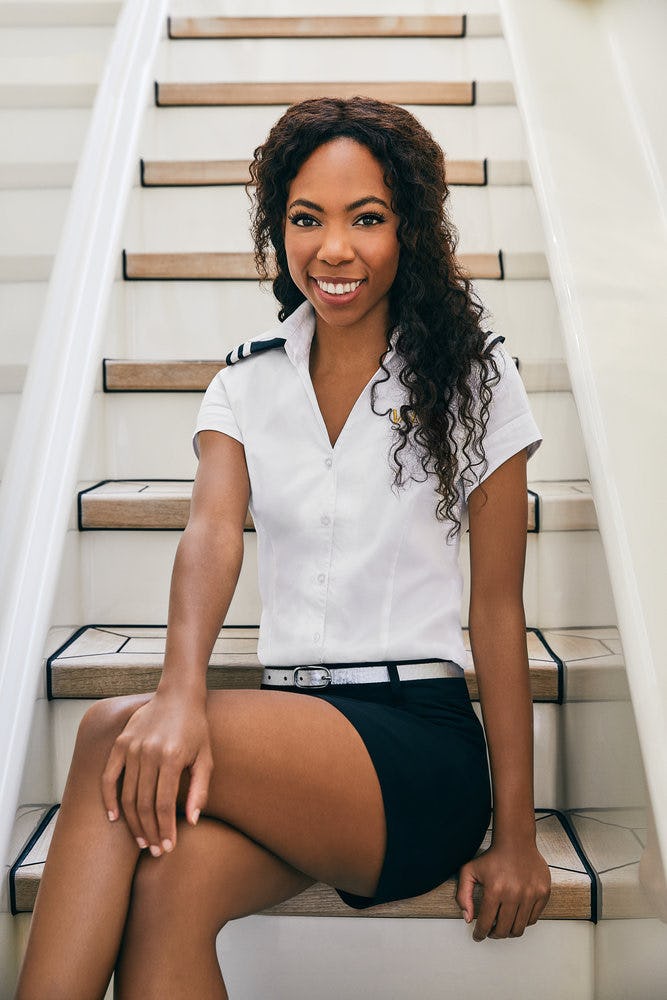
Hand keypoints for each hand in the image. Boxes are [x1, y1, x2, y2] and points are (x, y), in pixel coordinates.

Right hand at [101, 690, 212, 855]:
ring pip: (128, 795)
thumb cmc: (196, 729)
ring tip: (142, 840)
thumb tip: (192, 821)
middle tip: (155, 850)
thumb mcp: (206, 758)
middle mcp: (149, 753)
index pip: (165, 805)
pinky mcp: (120, 744)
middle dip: (150, 831)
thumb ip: (199, 790)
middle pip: (145, 804)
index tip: (168, 847)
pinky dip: (109, 799)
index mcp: (172, 757)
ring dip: (133, 822)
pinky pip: (109, 777)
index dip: (165, 830)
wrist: (177, 696)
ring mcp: (132, 748)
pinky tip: (115, 818)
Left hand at [456, 842, 550, 940]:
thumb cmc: (492, 856)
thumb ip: (463, 895)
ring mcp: (531, 894)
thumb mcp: (469, 871)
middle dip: (494, 935)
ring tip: (502, 926)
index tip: (478, 936)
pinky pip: (533, 919)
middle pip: (504, 930)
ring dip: (509, 931)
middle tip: (490, 932)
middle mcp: (514, 894)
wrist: (516, 841)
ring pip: (519, 928)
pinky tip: (515, 915)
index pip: (486, 923)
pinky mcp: (543, 893)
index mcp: (495, 889)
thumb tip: (468, 918)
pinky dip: (523, 922)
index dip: (480, 933)